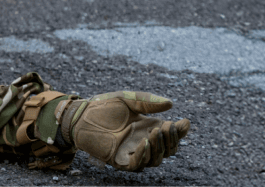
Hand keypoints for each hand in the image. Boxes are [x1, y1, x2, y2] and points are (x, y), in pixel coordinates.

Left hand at [63, 91, 189, 171]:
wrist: (80, 115)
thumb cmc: (103, 106)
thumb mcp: (128, 99)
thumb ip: (147, 101)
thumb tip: (171, 104)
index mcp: (149, 127)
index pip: (172, 135)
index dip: (181, 132)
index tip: (184, 123)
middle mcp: (144, 142)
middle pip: (168, 150)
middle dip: (172, 140)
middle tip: (168, 127)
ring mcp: (133, 153)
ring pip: (156, 160)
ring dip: (159, 148)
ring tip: (156, 132)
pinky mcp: (120, 161)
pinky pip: (137, 165)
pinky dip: (143, 156)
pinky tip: (144, 143)